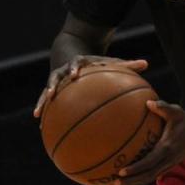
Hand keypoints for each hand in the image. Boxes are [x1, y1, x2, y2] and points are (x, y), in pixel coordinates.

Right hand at [32, 55, 148, 120]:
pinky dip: (45, 114)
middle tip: (50, 94)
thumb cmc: (97, 63)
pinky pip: (46, 103)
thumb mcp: (110, 62)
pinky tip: (42, 129)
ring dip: (41, 102)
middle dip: (52, 85)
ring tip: (38, 115)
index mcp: (78, 63)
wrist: (72, 56)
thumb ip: (127, 64)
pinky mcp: (52, 90)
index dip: (74, 68)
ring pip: (45, 91)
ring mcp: (55, 81)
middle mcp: (63, 71)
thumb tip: (146, 64)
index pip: (75, 63)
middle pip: (54, 77)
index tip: (74, 76)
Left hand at [112, 100, 184, 184]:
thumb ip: (163, 107)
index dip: (135, 168)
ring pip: (147, 179)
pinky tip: (124, 183)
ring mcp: (167, 165)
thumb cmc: (183, 120)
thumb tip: (148, 102)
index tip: (122, 171)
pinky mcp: (166, 167)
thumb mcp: (175, 111)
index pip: (149, 162)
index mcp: (167, 148)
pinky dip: (137, 181)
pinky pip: (149, 176)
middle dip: (130, 182)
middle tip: (114, 184)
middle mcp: (167, 160)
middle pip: (146, 176)